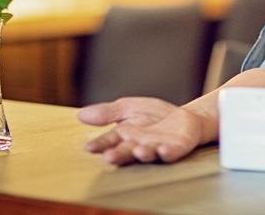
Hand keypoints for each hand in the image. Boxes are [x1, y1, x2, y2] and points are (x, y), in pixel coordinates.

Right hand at [78, 97, 204, 164]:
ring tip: (138, 150)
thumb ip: (108, 112)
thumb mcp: (128, 108)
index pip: (109, 141)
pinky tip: (163, 150)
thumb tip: (80, 114)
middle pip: (126, 151)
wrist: (184, 119)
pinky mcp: (175, 149)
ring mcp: (157, 148)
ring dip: (142, 153)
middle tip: (108, 157)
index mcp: (125, 136)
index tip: (89, 148)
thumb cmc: (153, 116)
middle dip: (118, 154)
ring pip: (148, 154)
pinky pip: (171, 153)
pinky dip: (167, 153)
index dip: (100, 144)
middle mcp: (138, 145)